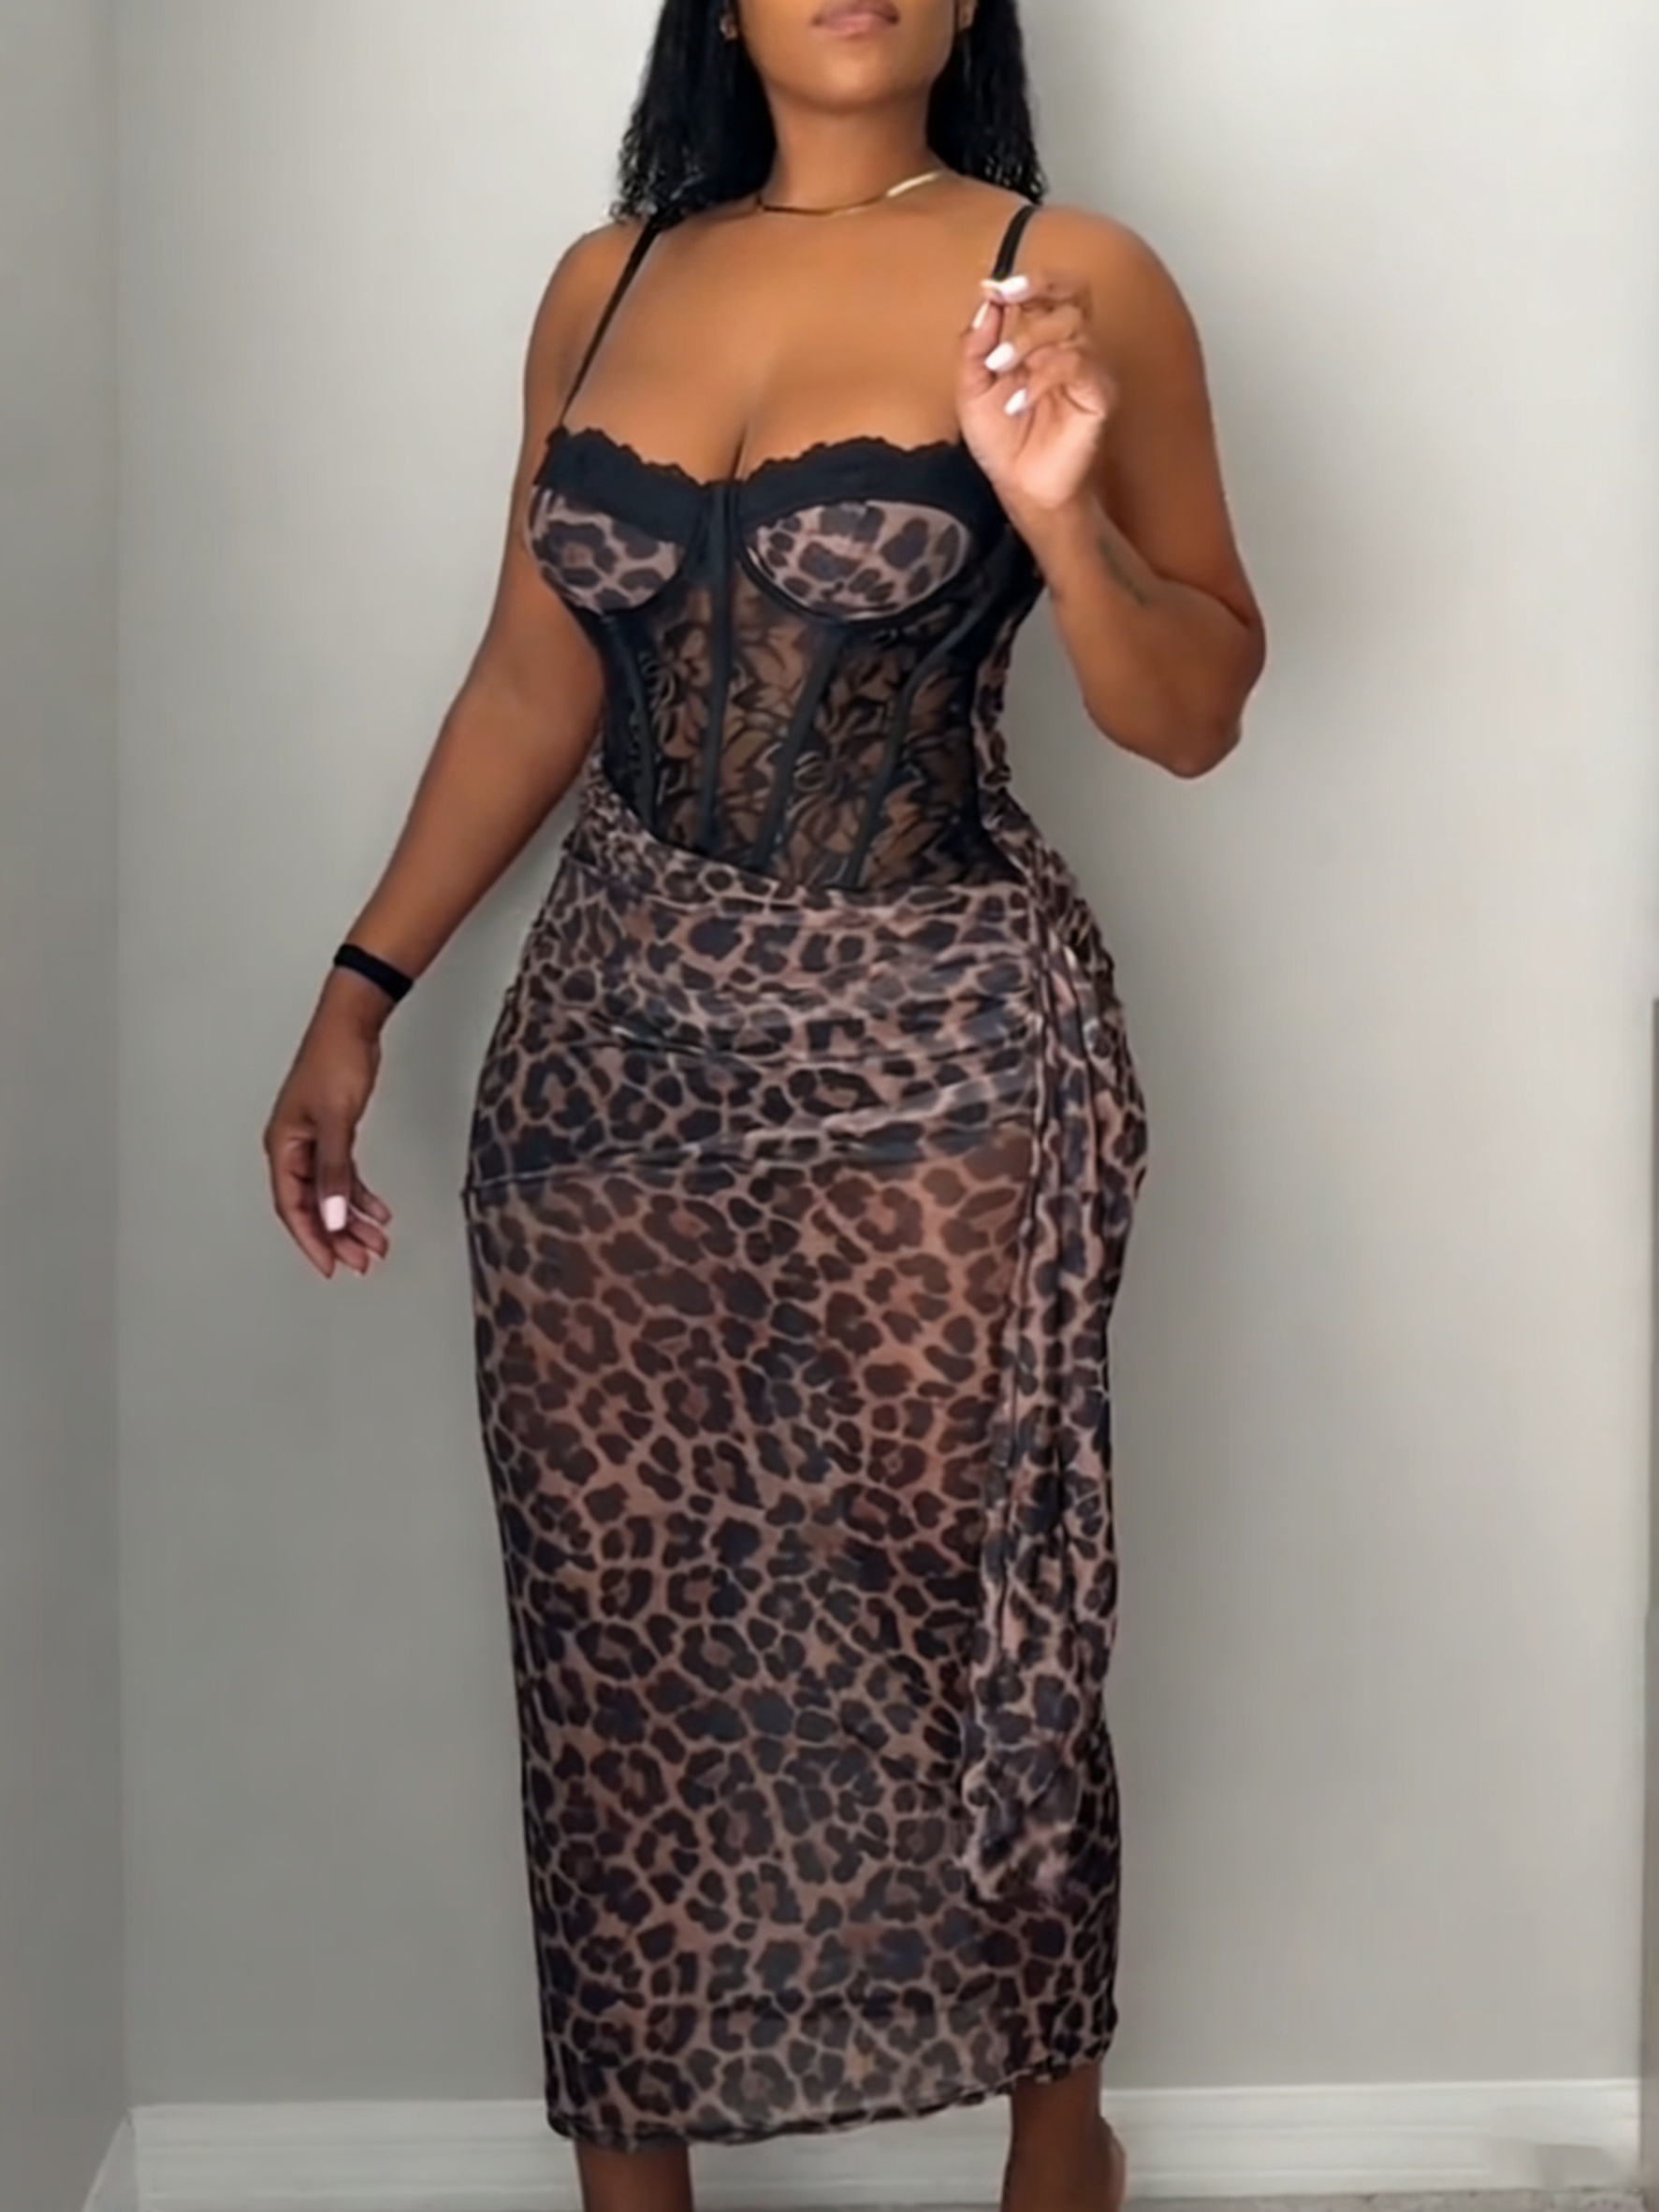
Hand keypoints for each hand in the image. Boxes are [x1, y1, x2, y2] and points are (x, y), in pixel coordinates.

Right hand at [263, 983, 392, 1278]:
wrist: (352, 1023)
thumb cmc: (335, 1060)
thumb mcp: (337, 1122)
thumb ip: (335, 1172)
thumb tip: (333, 1216)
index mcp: (282, 1146)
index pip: (293, 1206)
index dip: (312, 1240)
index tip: (332, 1267)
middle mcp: (293, 1148)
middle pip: (312, 1206)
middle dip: (337, 1237)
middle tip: (363, 1262)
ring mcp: (313, 1141)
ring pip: (330, 1194)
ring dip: (352, 1220)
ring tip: (377, 1245)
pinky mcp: (333, 1133)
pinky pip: (343, 1176)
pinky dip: (360, 1195)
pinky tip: (378, 1213)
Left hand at [957, 268, 1118, 519]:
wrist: (1020, 490)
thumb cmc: (1002, 442)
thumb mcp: (971, 388)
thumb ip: (975, 345)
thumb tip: (986, 302)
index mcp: (1044, 340)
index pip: (1051, 290)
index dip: (1027, 281)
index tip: (992, 287)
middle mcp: (1072, 347)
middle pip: (1073, 292)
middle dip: (1038, 287)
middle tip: (1005, 297)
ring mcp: (1089, 370)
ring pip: (1072, 325)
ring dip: (1027, 339)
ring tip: (999, 369)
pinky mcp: (1100, 396)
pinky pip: (1079, 366)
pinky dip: (1044, 378)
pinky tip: (1019, 402)